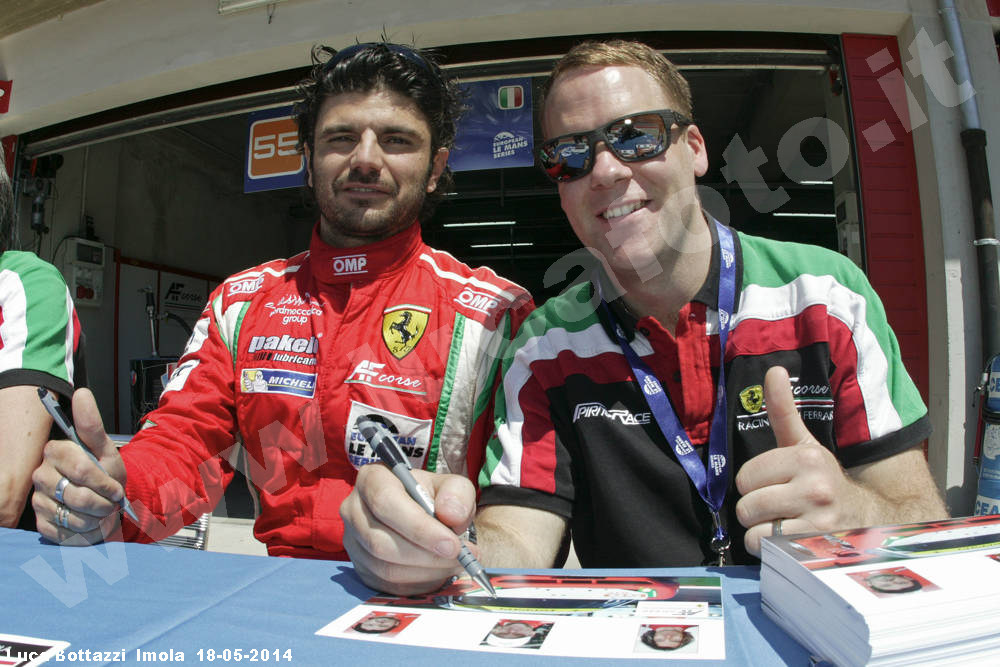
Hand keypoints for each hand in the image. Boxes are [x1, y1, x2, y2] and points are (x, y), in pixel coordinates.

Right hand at [31, 389, 125, 544]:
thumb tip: (81, 393)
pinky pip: (68, 533)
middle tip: (111, 500)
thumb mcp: (106, 450)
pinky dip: (87, 531)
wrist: (108, 504)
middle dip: (103, 501)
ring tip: (102, 511)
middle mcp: (40, 476)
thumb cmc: (106, 475)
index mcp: (55, 452)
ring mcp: (39, 501)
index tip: (116, 487)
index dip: (104, 481)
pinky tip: (90, 522)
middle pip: (78, 494)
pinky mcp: (42, 524)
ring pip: (74, 516)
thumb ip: (92, 425)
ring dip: (98, 517)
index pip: (81, 469)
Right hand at [340, 463, 476, 595]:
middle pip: (381, 541)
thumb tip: (451, 515)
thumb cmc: (434, 498)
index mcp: (372, 479)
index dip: (419, 527)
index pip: (385, 502)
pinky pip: (387, 585)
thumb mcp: (452, 486)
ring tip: (454, 563)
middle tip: (459, 557)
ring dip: (426, 571)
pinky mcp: (360, 568)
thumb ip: (457, 494)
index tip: (452, 544)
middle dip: (426, 555)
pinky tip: (439, 571)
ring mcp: (354, 541)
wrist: (424, 516)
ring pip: (385, 568)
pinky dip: (419, 582)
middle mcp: (354, 509)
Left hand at [735, 366, 865, 555]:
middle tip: (780, 507)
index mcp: (806, 458)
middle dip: (756, 510)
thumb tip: (774, 371)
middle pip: (746, 506)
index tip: (775, 484)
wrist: (869, 518)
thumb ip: (784, 411)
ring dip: (762, 532)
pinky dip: (771, 550)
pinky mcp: (817, 548)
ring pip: (754, 530)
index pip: (745, 477)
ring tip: (785, 523)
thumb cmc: (824, 481)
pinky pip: (767, 549)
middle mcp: (814, 487)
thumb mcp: (805, 445)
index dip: (754, 484)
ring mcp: (818, 520)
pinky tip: (790, 541)